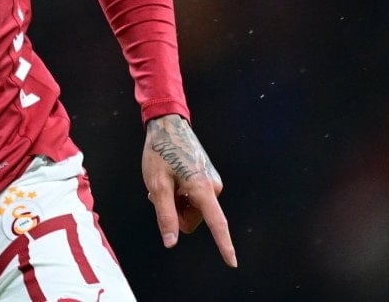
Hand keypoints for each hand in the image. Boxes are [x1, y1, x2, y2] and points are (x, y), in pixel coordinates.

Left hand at [142, 114, 237, 267]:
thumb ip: (165, 215)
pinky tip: (172, 180)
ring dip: (177, 202)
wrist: (169, 125)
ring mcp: (213, 183)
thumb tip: (171, 242)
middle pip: (193, 220)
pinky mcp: (209, 180)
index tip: (232, 263)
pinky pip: (195, 200)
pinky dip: (181, 195)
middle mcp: (213, 187)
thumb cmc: (160, 153)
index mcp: (202, 188)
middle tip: (161, 190)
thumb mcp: (157, 184)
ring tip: (167, 182)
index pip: (216, 223)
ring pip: (192, 211)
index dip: (223, 245)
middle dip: (176, 211)